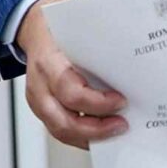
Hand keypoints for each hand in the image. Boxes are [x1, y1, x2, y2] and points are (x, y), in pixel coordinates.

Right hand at [18, 0, 128, 149]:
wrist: (35, 30)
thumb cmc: (58, 31)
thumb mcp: (78, 32)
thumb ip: (99, 49)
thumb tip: (132, 67)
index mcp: (49, 62)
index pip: (71, 91)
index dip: (98, 103)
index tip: (121, 101)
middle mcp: (39, 86)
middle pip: (64, 121)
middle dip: (97, 129)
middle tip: (121, 125)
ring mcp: (37, 101)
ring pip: (60, 131)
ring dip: (91, 137)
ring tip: (114, 132)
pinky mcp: (41, 110)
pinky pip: (60, 130)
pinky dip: (82, 136)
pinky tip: (100, 132)